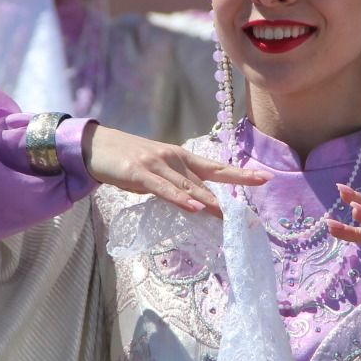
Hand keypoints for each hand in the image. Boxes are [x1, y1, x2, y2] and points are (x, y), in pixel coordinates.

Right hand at [81, 124, 269, 217]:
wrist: (96, 145)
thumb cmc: (128, 160)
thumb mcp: (156, 171)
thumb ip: (176, 184)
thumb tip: (195, 202)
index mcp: (181, 157)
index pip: (215, 168)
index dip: (240, 174)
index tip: (264, 178)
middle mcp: (173, 158)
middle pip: (204, 181)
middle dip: (224, 198)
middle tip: (243, 215)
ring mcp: (157, 164)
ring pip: (186, 186)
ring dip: (206, 202)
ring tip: (224, 215)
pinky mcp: (139, 173)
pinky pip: (163, 189)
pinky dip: (179, 199)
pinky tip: (194, 207)